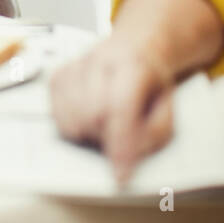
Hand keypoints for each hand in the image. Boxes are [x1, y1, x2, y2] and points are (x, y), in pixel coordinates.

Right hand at [49, 34, 174, 184]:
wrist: (135, 48)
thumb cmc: (150, 82)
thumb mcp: (167, 109)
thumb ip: (154, 135)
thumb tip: (128, 157)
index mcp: (134, 66)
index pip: (121, 107)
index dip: (120, 145)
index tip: (121, 174)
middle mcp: (102, 60)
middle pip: (92, 113)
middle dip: (105, 138)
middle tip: (116, 140)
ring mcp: (76, 65)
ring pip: (70, 116)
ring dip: (87, 133)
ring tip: (103, 126)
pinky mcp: (59, 74)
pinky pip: (55, 113)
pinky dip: (71, 124)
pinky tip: (86, 117)